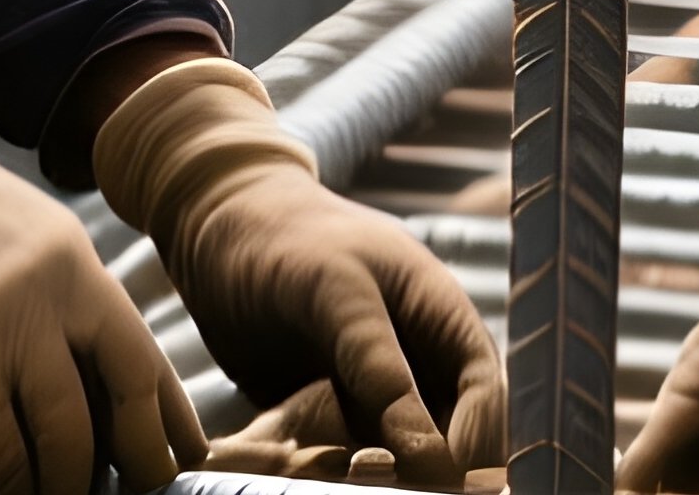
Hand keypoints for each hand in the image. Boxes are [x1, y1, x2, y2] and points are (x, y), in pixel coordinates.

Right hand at [0, 49, 203, 494]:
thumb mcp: (42, 237)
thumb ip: (79, 300)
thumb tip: (117, 377)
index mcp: (74, 273)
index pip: (138, 369)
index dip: (160, 429)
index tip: (172, 467)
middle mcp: (30, 316)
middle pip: (77, 433)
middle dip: (82, 481)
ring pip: (11, 466)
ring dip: (18, 492)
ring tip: (21, 493)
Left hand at [95, 57, 503, 484]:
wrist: (216, 228)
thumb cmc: (285, 237)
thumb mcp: (334, 286)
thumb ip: (377, 358)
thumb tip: (425, 445)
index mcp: (437, 309)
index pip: (482, 383)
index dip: (476, 433)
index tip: (449, 474)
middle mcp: (415, 355)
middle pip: (450, 427)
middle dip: (430, 464)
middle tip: (388, 477)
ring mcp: (373, 387)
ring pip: (399, 452)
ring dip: (382, 472)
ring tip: (340, 467)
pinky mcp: (329, 413)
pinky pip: (345, 455)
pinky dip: (332, 468)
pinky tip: (306, 463)